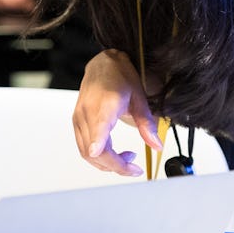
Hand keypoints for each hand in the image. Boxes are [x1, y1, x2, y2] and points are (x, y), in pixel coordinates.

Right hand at [73, 49, 162, 175]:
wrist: (102, 64)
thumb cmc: (119, 76)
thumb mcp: (139, 98)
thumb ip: (147, 124)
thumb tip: (157, 146)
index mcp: (104, 106)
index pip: (98, 128)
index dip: (97, 143)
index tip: (98, 152)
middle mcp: (87, 114)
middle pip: (94, 150)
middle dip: (116, 166)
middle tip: (135, 168)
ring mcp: (79, 119)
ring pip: (87, 154)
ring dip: (108, 163)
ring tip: (128, 157)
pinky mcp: (76, 123)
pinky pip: (84, 148)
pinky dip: (99, 156)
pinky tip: (115, 152)